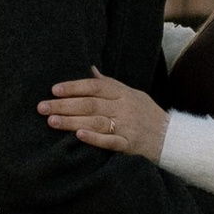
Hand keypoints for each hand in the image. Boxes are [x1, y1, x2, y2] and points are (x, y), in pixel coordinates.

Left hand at [38, 71, 168, 161]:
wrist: (172, 138)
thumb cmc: (147, 114)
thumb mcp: (132, 94)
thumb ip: (110, 84)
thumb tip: (90, 69)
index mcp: (123, 94)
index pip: (95, 86)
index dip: (73, 87)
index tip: (53, 89)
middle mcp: (124, 108)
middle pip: (90, 104)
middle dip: (63, 105)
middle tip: (41, 107)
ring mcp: (127, 126)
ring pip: (96, 122)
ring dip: (72, 121)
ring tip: (51, 121)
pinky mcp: (130, 145)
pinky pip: (111, 141)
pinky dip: (95, 138)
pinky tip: (78, 136)